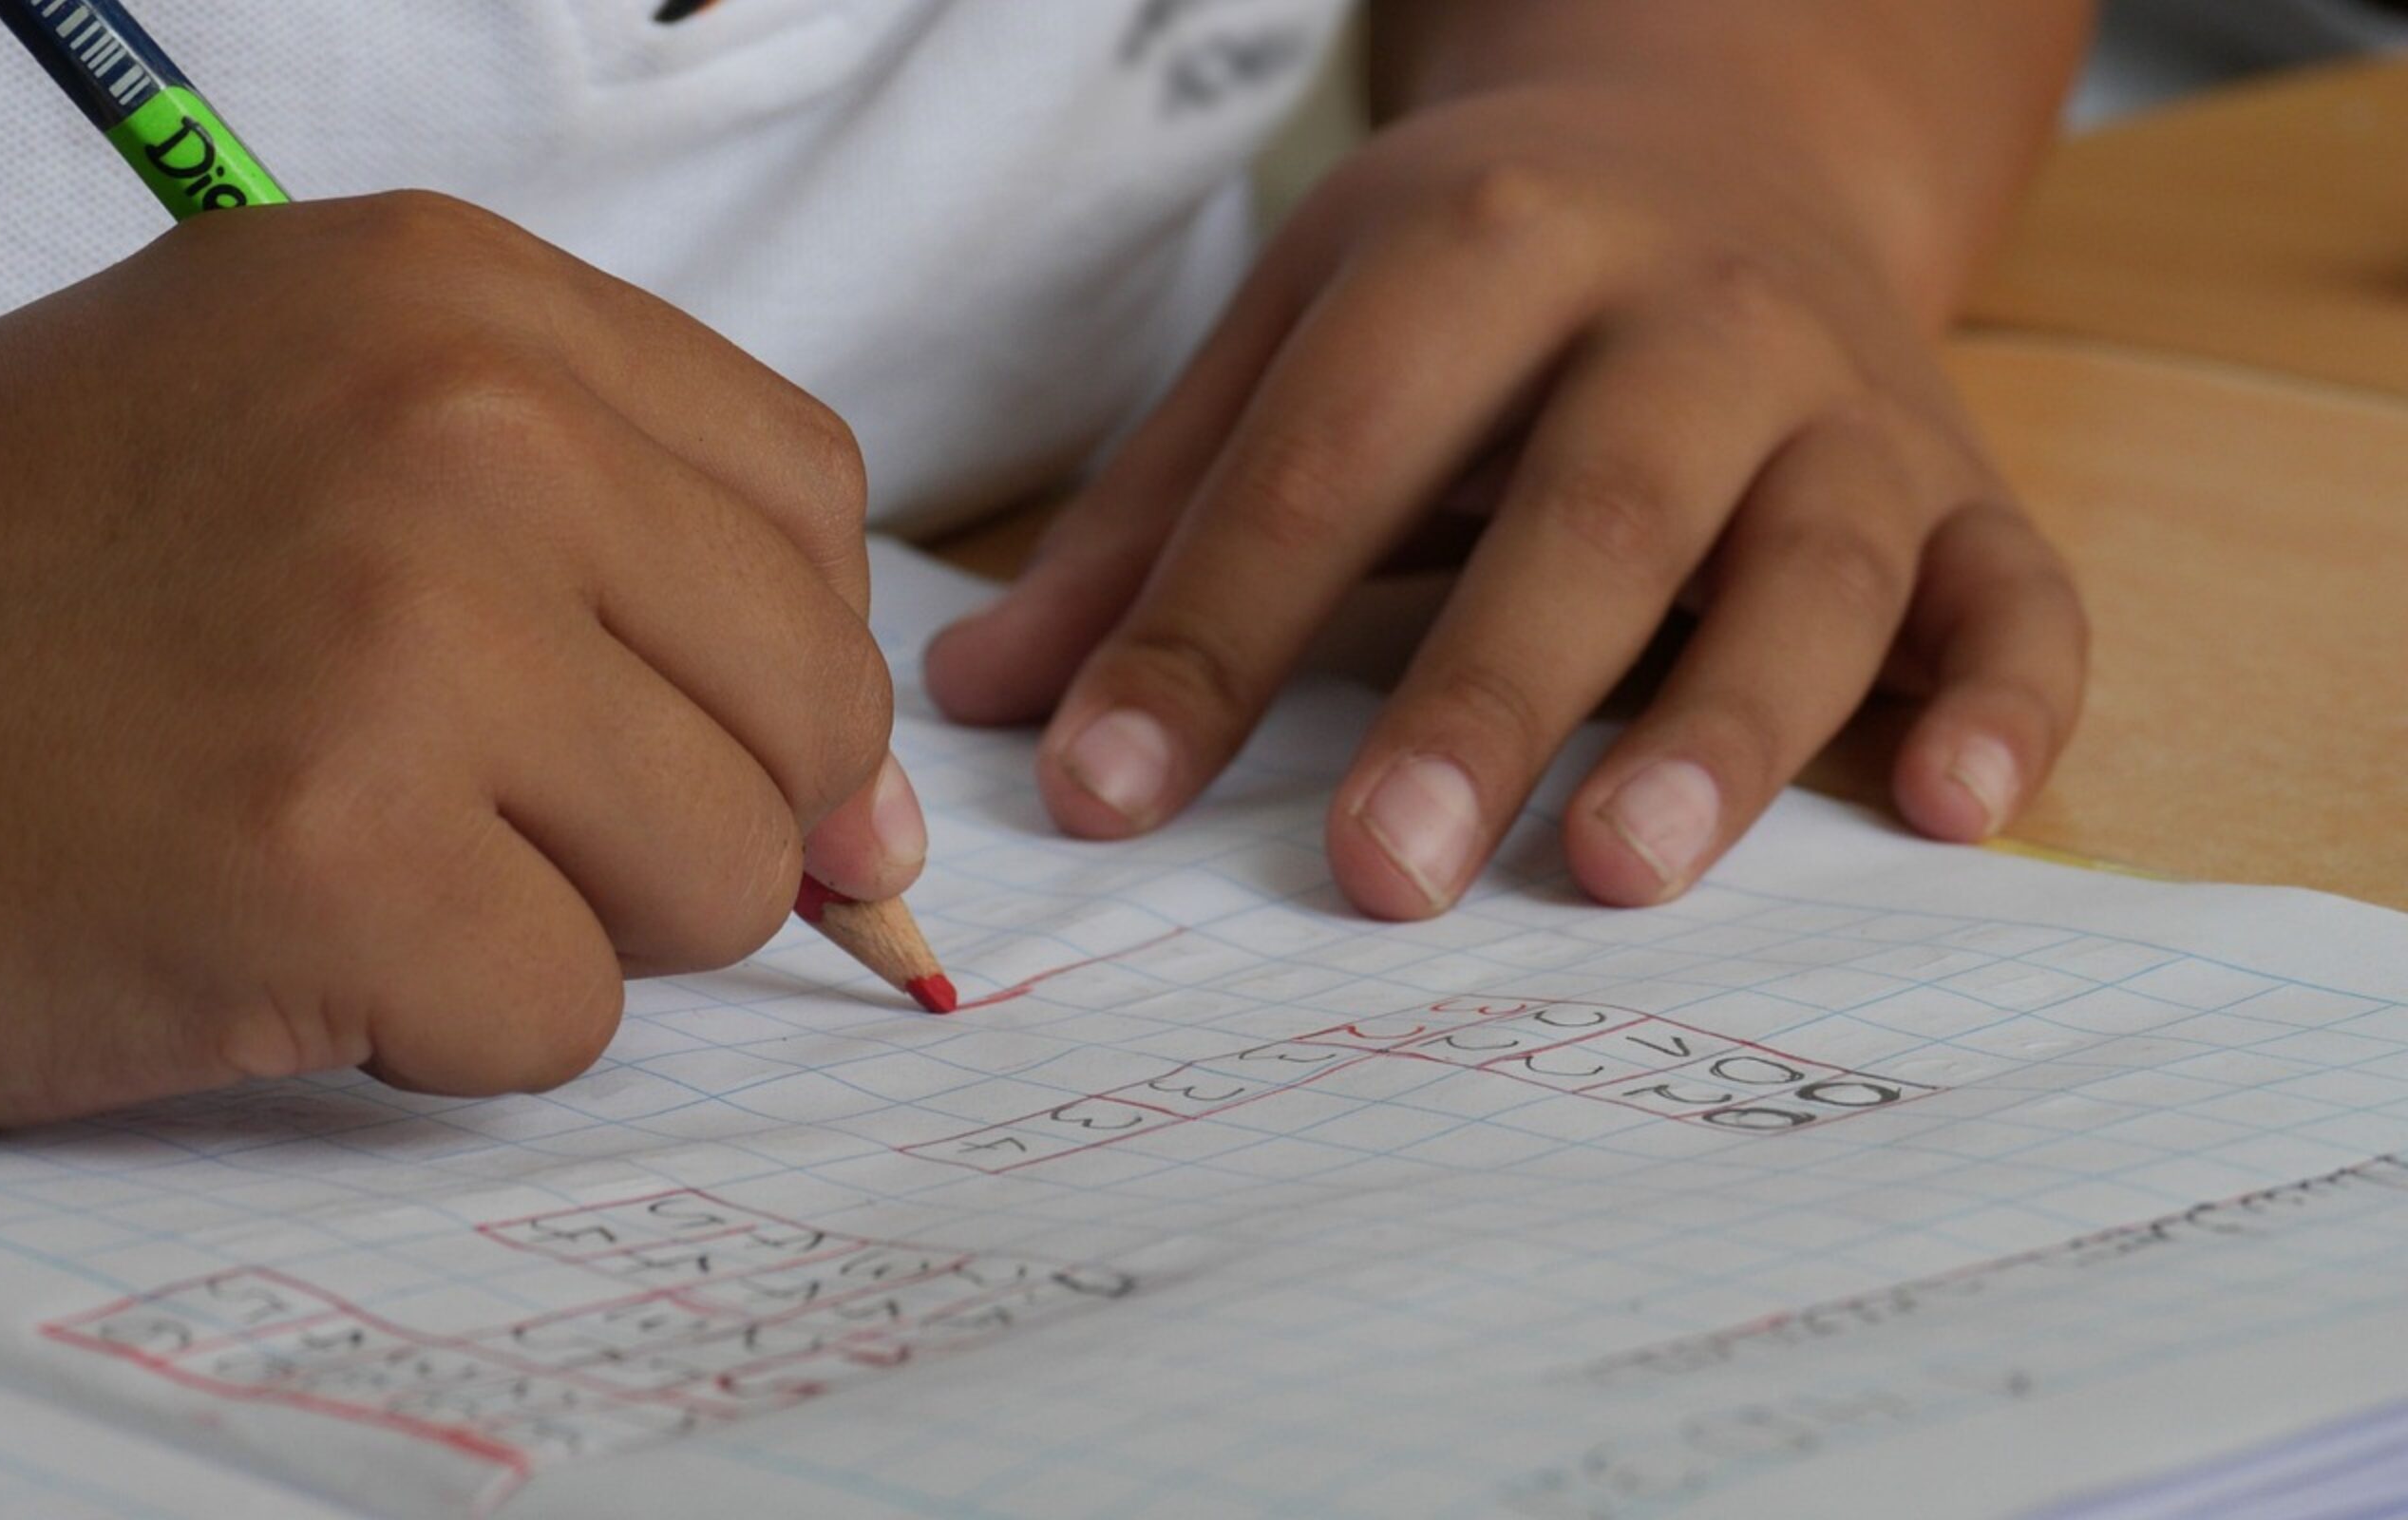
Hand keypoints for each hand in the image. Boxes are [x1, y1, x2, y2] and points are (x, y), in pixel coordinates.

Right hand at [0, 192, 916, 1126]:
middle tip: (489, 805)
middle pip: (811, 699)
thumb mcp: (341, 459)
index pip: (809, 501)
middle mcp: (460, 429)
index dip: (770, 650)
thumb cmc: (65, 599)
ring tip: (377, 853)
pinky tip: (297, 938)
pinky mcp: (337, 857)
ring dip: (574, 917)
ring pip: (726, 874)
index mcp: (462, 300)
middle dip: (695, 804)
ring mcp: (405, 637)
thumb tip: (884, 825)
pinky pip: (570, 1016)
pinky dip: (451, 1024)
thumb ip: (640, 583)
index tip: (678, 718)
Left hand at [927, 84, 2084, 916]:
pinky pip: (2020, 593)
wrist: (1725, 138)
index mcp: (1485, 249)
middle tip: (1382, 875)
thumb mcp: (1300, 334)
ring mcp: (1846, 400)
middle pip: (1593, 509)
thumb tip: (984, 706)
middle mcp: (1687, 314)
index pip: (1330, 459)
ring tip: (1621, 870)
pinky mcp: (1965, 482)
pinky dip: (2008, 701)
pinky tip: (1954, 814)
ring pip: (1814, 563)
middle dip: (1485, 694)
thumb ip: (1157, 518)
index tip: (1105, 800)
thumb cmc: (1480, 278)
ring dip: (1728, 722)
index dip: (1211, 633)